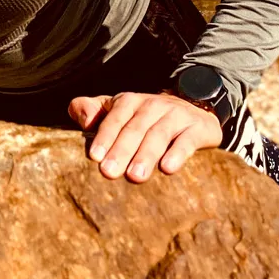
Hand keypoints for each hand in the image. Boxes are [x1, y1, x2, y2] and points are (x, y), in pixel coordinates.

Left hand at [67, 90, 224, 182]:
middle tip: (109, 172)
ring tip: (135, 176)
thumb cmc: (146, 118)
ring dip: (146, 155)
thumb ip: (93, 110)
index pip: (115, 118)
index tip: (94, 157)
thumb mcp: (118, 110)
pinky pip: (187, 141)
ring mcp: (177, 116)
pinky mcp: (198, 129)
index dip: (105, 136)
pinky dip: (178, 153)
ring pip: (159, 135)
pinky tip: (168, 168)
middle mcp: (153, 105)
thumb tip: (80, 117)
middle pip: (135, 129)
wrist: (195, 107)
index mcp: (130, 101)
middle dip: (121, 150)